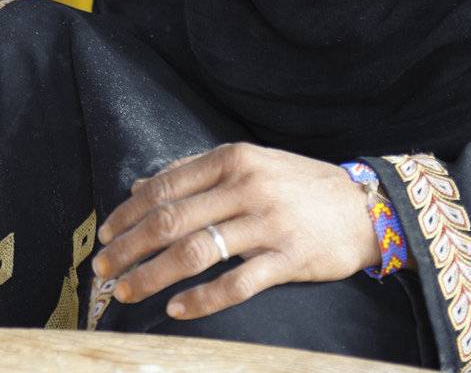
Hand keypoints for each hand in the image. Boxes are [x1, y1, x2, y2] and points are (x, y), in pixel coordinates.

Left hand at [90, 142, 379, 319]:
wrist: (367, 206)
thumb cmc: (298, 185)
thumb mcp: (248, 164)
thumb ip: (195, 174)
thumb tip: (140, 188)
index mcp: (231, 160)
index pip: (163, 188)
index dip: (128, 214)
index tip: (105, 235)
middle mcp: (246, 187)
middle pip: (171, 221)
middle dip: (129, 247)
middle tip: (104, 269)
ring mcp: (268, 223)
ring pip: (196, 252)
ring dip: (153, 274)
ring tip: (127, 291)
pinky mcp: (289, 258)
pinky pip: (237, 283)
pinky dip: (202, 299)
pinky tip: (176, 309)